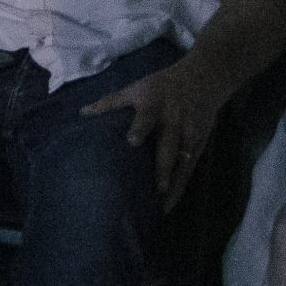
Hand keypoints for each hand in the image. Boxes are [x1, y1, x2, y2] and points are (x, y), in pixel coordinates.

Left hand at [81, 57, 232, 209]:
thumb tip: (82, 113)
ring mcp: (188, 135)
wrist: (204, 78)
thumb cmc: (161, 85)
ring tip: (161, 207)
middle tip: (156, 188)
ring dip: (172, 183)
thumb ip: (111, 101)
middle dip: (163, 166)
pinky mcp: (198, 145)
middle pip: (169, 145)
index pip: (146, 116)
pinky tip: (168, 206)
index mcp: (155, 104)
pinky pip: (189, 169)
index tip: (132, 142)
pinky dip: (180, 187)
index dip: (140, 128)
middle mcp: (173, 121)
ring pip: (182, 162)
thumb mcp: (137, 86)